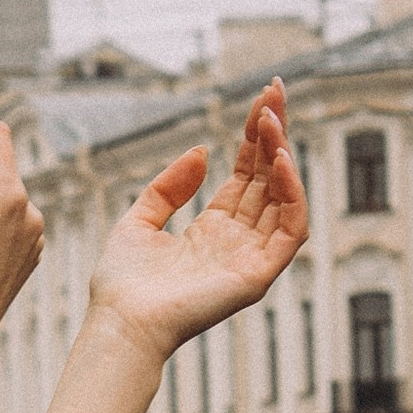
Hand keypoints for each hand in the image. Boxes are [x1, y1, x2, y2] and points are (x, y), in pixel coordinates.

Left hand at [87, 78, 308, 363]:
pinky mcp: (259, 275)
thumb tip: (202, 151)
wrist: (120, 321)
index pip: (246, 175)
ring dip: (281, 154)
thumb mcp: (138, 219)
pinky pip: (291, 229)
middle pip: (267, 178)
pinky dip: (292, 193)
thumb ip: (169, 186)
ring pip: (283, 197)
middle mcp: (237, 242)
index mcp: (212, 231)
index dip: (254, 137)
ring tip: (271, 117)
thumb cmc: (122, 283)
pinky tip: (279, 160)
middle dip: (273, 133)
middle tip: (275, 90)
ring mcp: (251, 258)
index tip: (262, 98)